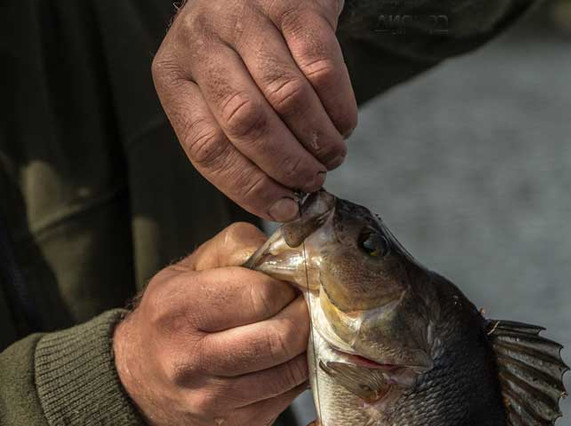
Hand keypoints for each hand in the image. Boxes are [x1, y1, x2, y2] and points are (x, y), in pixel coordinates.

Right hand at [113, 223, 308, 425]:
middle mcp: (190, 360)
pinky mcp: (239, 425)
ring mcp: (214, 400)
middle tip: (305, 306)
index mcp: (177, 309)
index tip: (286, 284)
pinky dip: (299, 372)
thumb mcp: (193, 267)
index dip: (285, 287)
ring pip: (293, 369)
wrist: (139, 379)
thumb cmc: (175, 312)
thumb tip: (288, 256)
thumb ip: (239, 248)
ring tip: (298, 330)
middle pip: (282, 337)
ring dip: (307, 346)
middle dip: (305, 316)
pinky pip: (291, 394)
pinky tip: (286, 358)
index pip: (261, 296)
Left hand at [152, 0, 356, 221]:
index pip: (206, 147)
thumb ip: (235, 138)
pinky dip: (340, 108)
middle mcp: (202, 43)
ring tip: (332, 155)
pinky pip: (322, 69)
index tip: (284, 207)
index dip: (249, 186)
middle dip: (288, 165)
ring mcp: (247, 19)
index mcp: (173, 75)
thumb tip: (279, 201)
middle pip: (246, 123)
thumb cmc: (244, 49)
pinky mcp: (294, 6)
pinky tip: (343, 123)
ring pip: (288, 98)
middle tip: (313, 180)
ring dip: (319, 140)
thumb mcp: (217, 87)